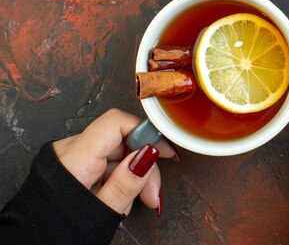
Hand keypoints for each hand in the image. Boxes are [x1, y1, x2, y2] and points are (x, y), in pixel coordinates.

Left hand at [52, 108, 176, 215]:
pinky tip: (122, 199)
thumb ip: (125, 184)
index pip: (117, 122)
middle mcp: (69, 151)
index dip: (145, 132)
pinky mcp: (71, 165)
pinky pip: (103, 163)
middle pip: (121, 141)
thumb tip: (148, 154)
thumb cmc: (58, 233)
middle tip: (153, 193)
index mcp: (75, 160)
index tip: (163, 150)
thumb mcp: (99, 214)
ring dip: (133, 175)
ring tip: (141, 201)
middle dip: (144, 165)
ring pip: (115, 153)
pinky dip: (119, 178)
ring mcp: (69, 158)